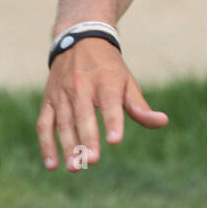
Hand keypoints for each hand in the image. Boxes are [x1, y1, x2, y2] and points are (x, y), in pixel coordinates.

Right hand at [36, 38, 167, 171]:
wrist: (79, 39)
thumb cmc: (109, 68)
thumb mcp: (127, 82)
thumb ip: (140, 107)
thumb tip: (162, 122)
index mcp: (105, 80)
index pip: (109, 102)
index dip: (112, 121)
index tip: (115, 141)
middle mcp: (81, 85)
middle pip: (83, 114)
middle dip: (87, 138)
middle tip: (92, 160)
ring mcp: (62, 93)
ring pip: (63, 122)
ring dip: (67, 146)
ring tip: (75, 168)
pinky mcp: (48, 100)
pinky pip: (44, 124)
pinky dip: (46, 144)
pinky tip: (52, 165)